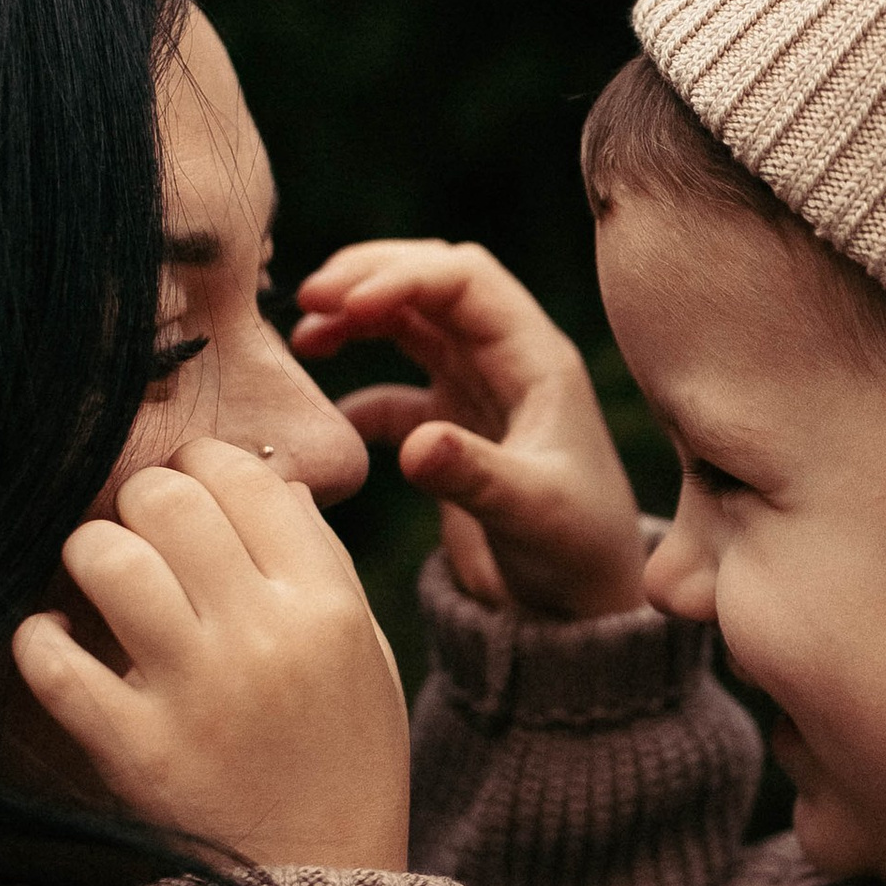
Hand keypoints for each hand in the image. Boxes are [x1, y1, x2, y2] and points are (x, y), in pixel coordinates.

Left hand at [12, 437, 410, 871]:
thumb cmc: (344, 758)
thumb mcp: (363, 652)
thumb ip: (321, 562)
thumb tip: (266, 479)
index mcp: (327, 607)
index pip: (247, 479)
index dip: (206, 465)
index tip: (193, 489)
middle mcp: (262, 638)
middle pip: (168, 501)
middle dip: (142, 502)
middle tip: (141, 533)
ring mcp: (194, 695)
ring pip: (108, 560)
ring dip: (91, 553)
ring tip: (99, 579)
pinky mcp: (134, 751)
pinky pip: (51, 661)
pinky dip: (39, 637)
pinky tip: (56, 637)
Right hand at [293, 236, 648, 622]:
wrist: (581, 609)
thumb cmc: (577, 555)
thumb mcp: (531, 513)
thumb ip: (474, 475)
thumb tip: (415, 443)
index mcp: (537, 360)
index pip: (466, 280)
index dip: (402, 276)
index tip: (342, 303)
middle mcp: (508, 363)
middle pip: (433, 282)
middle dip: (370, 278)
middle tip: (307, 300)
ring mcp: (479, 393)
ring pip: (411, 324)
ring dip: (357, 319)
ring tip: (304, 337)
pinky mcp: (453, 432)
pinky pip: (396, 392)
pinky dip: (357, 392)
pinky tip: (325, 420)